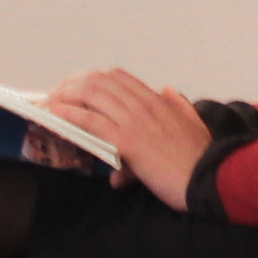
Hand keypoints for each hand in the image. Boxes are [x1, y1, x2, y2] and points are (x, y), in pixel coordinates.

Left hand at [42, 69, 216, 211]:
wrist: (209, 179)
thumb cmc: (201, 159)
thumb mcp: (193, 124)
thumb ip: (180, 106)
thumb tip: (168, 90)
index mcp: (159, 101)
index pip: (120, 78)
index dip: (94, 78)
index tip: (78, 84)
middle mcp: (145, 105)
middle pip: (100, 81)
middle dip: (73, 84)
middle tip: (57, 93)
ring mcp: (135, 121)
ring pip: (92, 95)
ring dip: (66, 95)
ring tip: (49, 101)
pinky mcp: (128, 141)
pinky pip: (91, 120)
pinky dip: (69, 114)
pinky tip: (55, 114)